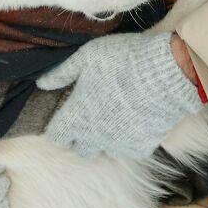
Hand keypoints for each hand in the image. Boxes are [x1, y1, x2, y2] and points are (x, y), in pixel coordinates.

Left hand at [38, 32, 200, 159]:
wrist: (165, 74)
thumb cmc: (122, 60)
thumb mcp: (86, 57)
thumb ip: (61, 73)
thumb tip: (41, 83)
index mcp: (76, 117)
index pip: (56, 136)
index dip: (59, 127)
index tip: (67, 116)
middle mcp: (94, 137)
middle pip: (79, 149)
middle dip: (81, 136)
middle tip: (90, 116)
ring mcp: (118, 145)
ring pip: (104, 151)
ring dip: (105, 139)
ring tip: (114, 118)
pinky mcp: (141, 146)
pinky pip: (129, 149)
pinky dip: (129, 139)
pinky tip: (133, 121)